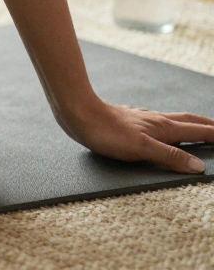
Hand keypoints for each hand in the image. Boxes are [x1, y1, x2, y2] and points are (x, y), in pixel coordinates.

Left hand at [62, 99, 213, 173]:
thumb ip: (170, 157)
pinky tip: (158, 126)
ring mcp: (142, 118)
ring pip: (172, 119)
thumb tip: (198, 166)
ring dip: (189, 124)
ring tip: (196, 128)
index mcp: (163, 127)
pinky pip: (156, 120)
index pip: (198, 132)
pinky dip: (167, 124)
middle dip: (208, 126)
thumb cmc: (106, 132)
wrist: (78, 113)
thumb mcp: (141, 149)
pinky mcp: (128, 120)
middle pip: (189, 121)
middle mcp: (156, 120)